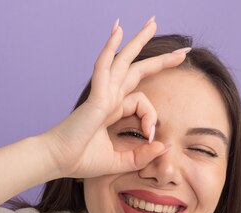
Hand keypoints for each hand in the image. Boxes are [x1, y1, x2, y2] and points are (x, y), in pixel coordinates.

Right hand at [41, 17, 189, 179]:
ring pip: (123, 61)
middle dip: (160, 59)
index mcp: (112, 111)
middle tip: (182, 50)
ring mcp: (102, 95)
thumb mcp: (120, 161)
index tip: (150, 138)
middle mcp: (108, 98)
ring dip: (138, 40)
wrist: (58, 161)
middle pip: (136, 70)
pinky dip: (109, 48)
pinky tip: (117, 30)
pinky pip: (103, 66)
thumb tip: (164, 145)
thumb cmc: (81, 161)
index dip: (152, 118)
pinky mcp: (96, 97)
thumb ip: (141, 156)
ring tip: (153, 22)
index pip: (142, 102)